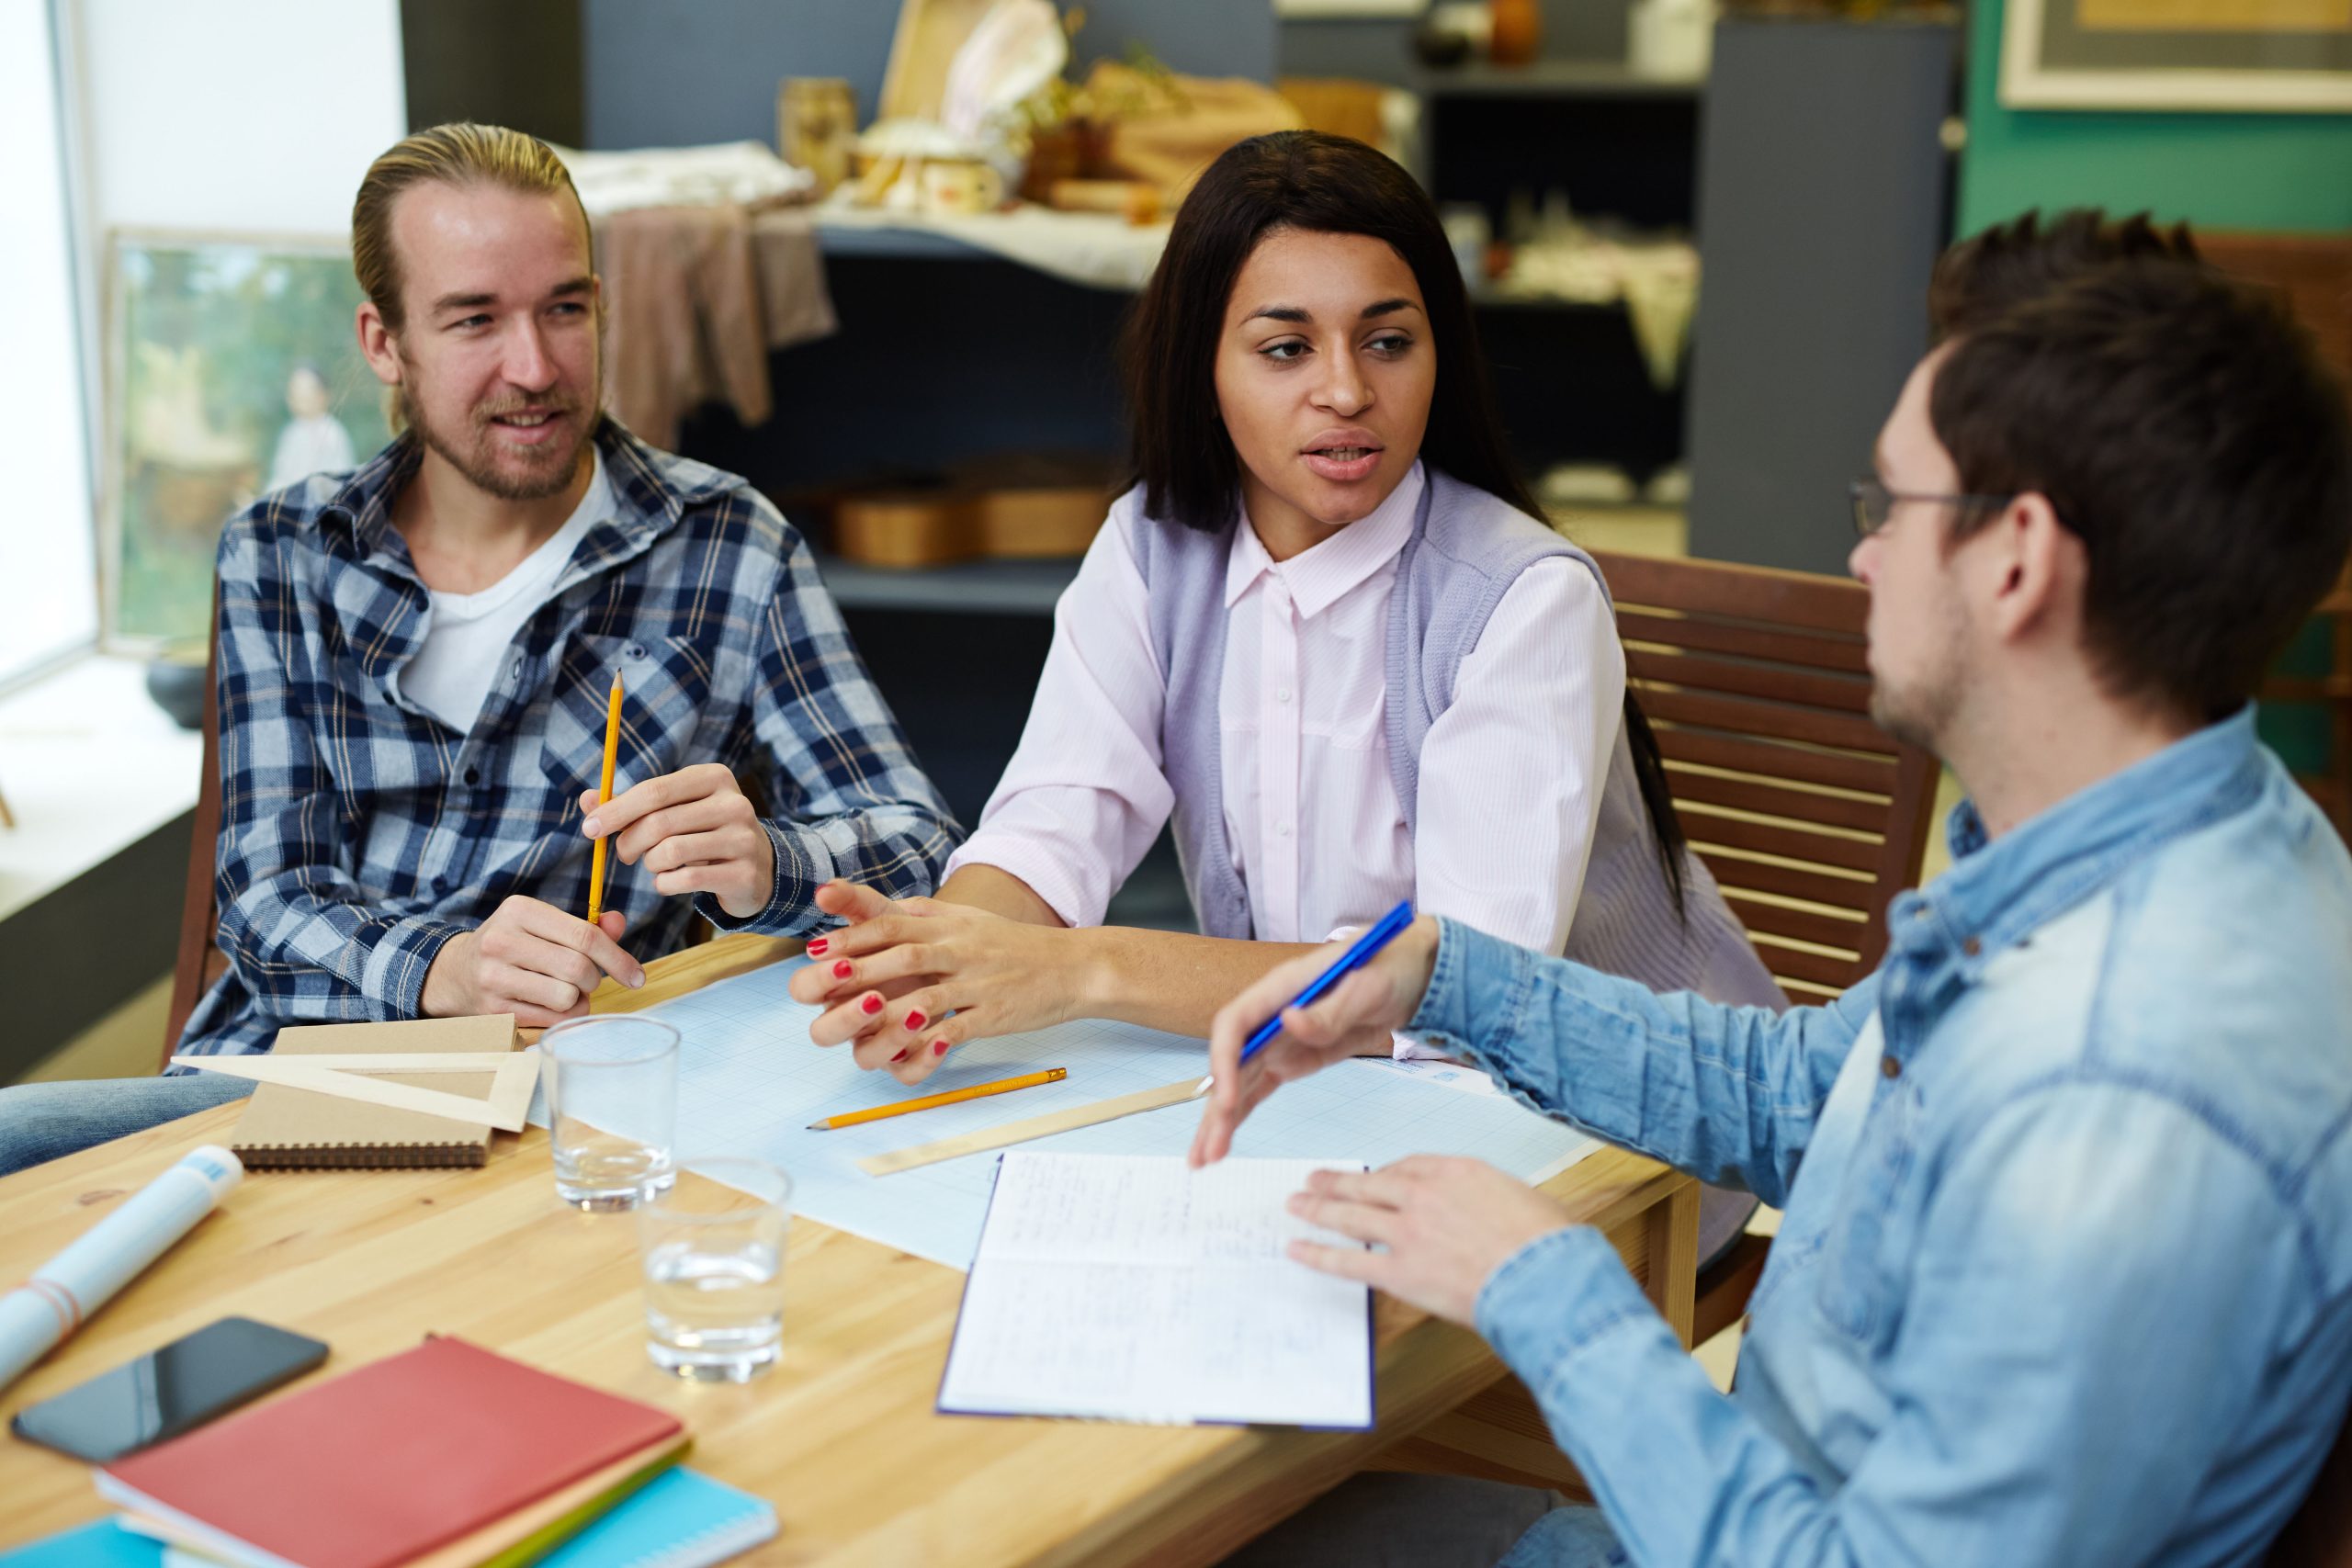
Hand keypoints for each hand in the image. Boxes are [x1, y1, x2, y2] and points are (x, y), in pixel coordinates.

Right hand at [421, 896, 644, 1026]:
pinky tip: (547, 1006)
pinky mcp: (493, 1009)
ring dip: (578, 1001)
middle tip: (586, 981)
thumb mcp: (542, 925)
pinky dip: (561, 1017)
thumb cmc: (514, 946)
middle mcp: (502, 940)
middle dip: (594, 980)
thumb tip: (619, 923)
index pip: (585, 936)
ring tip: (563, 992)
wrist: (456, 973)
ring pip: (566, 997)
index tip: (636, 976)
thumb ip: (585, 926)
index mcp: (519, 910)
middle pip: (578, 968)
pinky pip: (551, 1021)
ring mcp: (494, 977)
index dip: (618, 959)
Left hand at [578, 763, 773, 919]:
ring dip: (650, 864)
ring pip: (670, 852)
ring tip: (654, 865)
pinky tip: (668, 881)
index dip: (616, 810)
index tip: (590, 828)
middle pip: (659, 822)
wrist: (759, 867)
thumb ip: (632, 804)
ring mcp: (743, 839)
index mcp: (714, 777)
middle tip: (623, 854)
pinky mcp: (744, 872)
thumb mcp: (675, 809)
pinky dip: (665, 884)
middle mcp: (734, 804)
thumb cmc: (703, 831)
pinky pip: (685, 879)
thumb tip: (587, 800)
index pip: (654, 790)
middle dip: (629, 842)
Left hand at [788, 881, 1091, 1085]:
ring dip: (887, 1011)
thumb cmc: (1011, 945)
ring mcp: (975, 983)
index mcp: (946, 926)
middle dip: (857, 969)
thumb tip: (872, 906)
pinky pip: (956, 1030)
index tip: (816, 947)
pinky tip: (905, 1050)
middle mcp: (958, 949)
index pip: (891, 923)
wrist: (1072, 966)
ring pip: (925, 997)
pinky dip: (929, 1042)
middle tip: (820, 982)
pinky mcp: (993, 1014)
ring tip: (855, 1022)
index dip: (851, 934)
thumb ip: (919, 913)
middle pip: (901, 956)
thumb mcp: (965, 919)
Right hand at [1188, 915, 1440, 1167]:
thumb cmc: (1387, 969)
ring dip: (1221, 1119)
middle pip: (1231, 1062)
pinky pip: (1259, 1088)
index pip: (1235, 1023)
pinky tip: (1224, 1141)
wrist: (1409, 975)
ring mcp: (1277, 1039)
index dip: (1224, 1061)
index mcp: (1280, 988)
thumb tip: (1289, 1021)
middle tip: (1208, 1150)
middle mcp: (1269, 1015)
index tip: (1228, 1099)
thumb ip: (1329, 1010)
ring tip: (1205, 1159)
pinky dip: (1242, 1113)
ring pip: (1239, 1081)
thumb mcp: (1366, 987)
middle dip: (1216, 1106)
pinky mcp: (1292, 1059)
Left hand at [1284, 1157, 1574, 1326]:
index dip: (1385, 1173)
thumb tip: (1483, 1213)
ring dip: (1319, 1208)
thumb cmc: (1548, 1243)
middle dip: (1338, 1181)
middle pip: (1370, 1182)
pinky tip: (1298, 1249)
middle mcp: (1426, 1193)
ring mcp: (1409, 1231)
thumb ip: (1490, 1200)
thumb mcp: (1523, 1199)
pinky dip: (1318, 1254)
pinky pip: (1349, 1260)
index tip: (1373, 1178)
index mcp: (1458, 1171)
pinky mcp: (1401, 1271)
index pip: (1409, 1165)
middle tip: (1314, 1179)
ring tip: (1297, 1203)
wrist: (1546, 1277)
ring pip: (1351, 1214)